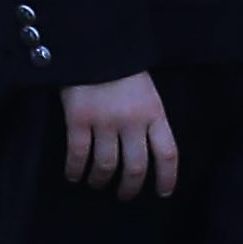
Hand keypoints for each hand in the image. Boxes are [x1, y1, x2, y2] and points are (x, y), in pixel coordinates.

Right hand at [62, 72, 177, 200]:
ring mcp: (105, 122)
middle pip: (135, 167)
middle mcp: (133, 122)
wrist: (98, 46)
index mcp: (155, 113)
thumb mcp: (149, 93)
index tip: (163, 193)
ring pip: (105, 166)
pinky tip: (74, 176)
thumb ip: (149, 119)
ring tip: (97, 184)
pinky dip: (75, 171)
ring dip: (100, 181)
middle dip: (129, 188)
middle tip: (123, 196)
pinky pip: (78, 156)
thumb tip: (147, 150)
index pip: (168, 153)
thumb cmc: (125, 70)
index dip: (167, 177)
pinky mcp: (79, 121)